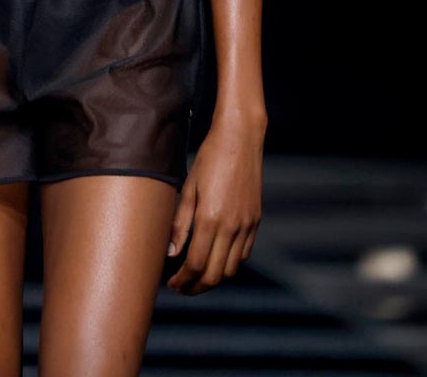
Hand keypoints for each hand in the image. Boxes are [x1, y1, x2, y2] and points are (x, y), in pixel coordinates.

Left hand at [166, 112, 264, 294]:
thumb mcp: (188, 187)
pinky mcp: (255, 220)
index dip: (182, 279)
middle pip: (215, 275)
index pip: (196, 264)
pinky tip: (216, 259)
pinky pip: (244, 254)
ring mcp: (247, 225)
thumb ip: (180, 223)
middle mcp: (232, 226)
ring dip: (214, 279)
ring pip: (232, 269)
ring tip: (197, 277)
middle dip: (196, 287)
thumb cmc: (210, 158)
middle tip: (181, 287)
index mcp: (211, 218)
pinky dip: (230, 264)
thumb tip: (172, 253)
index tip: (171, 283)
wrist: (240, 138)